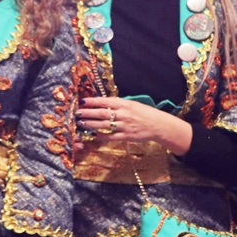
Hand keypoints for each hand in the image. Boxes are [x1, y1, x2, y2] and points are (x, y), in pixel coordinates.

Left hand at [75, 97, 192, 155]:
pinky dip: (101, 135)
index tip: (83, 101)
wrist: (158, 125)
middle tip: (77, 112)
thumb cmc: (145, 113)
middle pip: (102, 113)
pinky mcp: (126, 136)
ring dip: (91, 124)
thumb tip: (105, 103)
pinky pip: (111, 136)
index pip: (105, 101)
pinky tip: (94, 134)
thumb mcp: (133, 104)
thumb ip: (120, 104)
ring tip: (81, 123)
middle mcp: (123, 114)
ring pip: (104, 125)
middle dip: (88, 113)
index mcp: (125, 104)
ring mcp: (124, 126)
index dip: (93, 101)